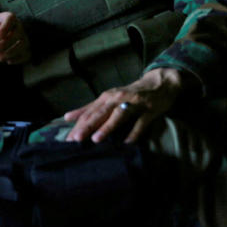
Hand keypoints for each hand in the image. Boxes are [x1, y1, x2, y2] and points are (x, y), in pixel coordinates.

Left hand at [0, 11, 30, 64]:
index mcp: (8, 18)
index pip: (11, 18)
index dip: (6, 27)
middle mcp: (18, 27)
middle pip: (19, 33)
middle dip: (8, 42)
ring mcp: (23, 39)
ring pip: (24, 45)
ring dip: (12, 52)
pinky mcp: (25, 50)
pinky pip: (27, 54)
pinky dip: (18, 59)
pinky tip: (8, 61)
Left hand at [64, 68, 185, 142]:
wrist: (159, 83)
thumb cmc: (129, 94)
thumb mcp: (108, 99)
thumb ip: (89, 109)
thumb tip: (67, 117)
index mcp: (106, 98)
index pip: (89, 112)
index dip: (77, 125)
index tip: (67, 139)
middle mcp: (117, 99)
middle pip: (100, 113)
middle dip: (87, 126)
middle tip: (75, 139)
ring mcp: (133, 104)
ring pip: (118, 115)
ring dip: (107, 127)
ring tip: (96, 139)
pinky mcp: (149, 110)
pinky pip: (140, 123)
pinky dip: (133, 133)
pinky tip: (127, 143)